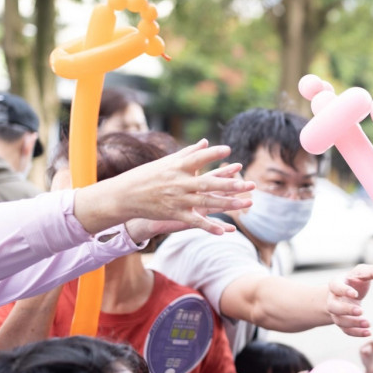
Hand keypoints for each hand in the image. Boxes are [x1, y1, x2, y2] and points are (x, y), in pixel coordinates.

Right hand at [75, 140, 255, 239]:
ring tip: (246, 204)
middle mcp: (179, 183)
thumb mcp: (167, 162)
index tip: (228, 149)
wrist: (124, 195)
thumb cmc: (147, 175)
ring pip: (207, 202)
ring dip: (227, 203)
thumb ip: (189, 153)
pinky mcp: (174, 213)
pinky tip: (224, 231)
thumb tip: (206, 141)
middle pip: (208, 182)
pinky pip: (195, 221)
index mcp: (177, 167)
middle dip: (229, 184)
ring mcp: (178, 199)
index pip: (198, 158)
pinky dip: (209, 226)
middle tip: (248, 183)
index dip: (212, 154)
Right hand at [327, 264, 372, 335]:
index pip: (335, 286)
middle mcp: (333, 299)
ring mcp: (336, 312)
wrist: (345, 293)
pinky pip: (346, 330)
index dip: (343, 291)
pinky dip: (356, 333)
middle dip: (346, 310)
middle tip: (361, 311)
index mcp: (336, 283)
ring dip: (353, 323)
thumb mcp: (362, 273)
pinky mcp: (342, 322)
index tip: (355, 294)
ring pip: (339, 321)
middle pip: (333, 307)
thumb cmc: (354, 281)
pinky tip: (368, 332)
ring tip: (368, 324)